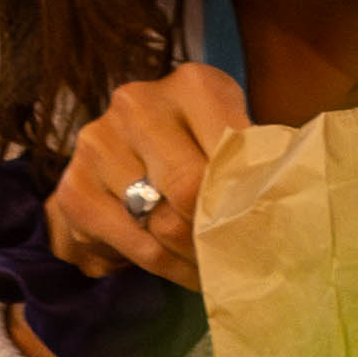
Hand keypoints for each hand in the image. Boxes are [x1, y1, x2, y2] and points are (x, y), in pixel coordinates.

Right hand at [43, 62, 253, 288]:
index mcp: (192, 84)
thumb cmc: (197, 148)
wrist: (121, 161)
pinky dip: (168, 267)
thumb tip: (283, 201)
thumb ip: (253, 159)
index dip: (249, 194)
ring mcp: (99, 142)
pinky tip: (186, 273)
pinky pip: (135, 244)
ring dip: (195, 256)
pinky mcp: (74, 187)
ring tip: (216, 268)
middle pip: (190, 185)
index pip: (231, 147)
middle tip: (239, 256)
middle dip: (218, 231)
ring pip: (162, 221)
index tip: (265, 227)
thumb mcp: (230, 138)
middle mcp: (138, 103)